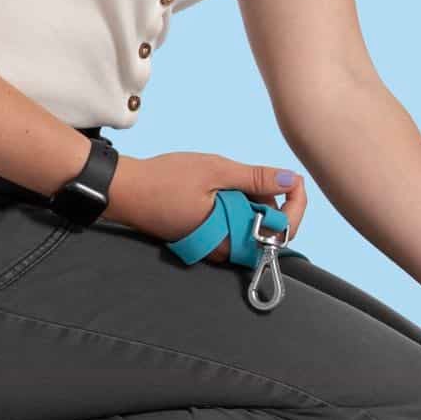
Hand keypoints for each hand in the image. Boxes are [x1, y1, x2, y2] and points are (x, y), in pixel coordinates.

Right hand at [105, 152, 309, 258]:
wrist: (124, 190)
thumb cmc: (164, 180)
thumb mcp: (216, 170)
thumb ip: (256, 178)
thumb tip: (290, 180)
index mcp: (231, 236)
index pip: (283, 230)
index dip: (296, 205)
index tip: (294, 180)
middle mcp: (225, 249)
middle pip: (272, 231)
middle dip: (273, 202)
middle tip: (256, 177)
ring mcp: (215, 246)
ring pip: (254, 228)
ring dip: (255, 204)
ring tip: (233, 182)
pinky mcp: (207, 239)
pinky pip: (236, 227)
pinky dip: (239, 207)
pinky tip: (223, 191)